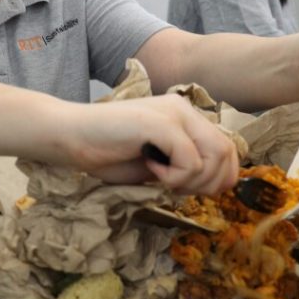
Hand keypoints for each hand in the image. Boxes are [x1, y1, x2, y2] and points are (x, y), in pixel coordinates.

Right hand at [59, 95, 238, 195]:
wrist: (70, 136)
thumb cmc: (106, 153)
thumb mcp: (157, 164)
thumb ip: (185, 167)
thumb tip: (215, 184)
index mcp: (185, 117)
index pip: (228, 149)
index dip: (220, 177)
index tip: (190, 190)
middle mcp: (184, 109)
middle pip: (227, 152)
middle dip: (208, 183)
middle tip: (175, 188)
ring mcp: (173, 113)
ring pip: (215, 156)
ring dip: (191, 181)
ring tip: (162, 179)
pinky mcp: (160, 123)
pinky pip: (191, 160)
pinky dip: (175, 177)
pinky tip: (151, 170)